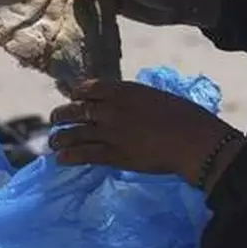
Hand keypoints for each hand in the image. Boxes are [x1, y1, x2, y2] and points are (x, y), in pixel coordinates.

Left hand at [49, 80, 242, 188]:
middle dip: (62, 115)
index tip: (74, 97)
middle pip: (77, 110)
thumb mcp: (157, 97)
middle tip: (56, 119)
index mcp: (125, 91)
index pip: (90, 88)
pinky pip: (84, 155)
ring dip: (60, 138)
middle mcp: (112, 109)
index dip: (78, 93)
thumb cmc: (186, 117)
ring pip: (75, 133)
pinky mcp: (115, 155)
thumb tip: (129, 105)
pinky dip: (70, 157)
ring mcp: (111, 133)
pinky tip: (61, 159)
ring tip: (53, 142)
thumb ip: (137, 100)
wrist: (193, 141)